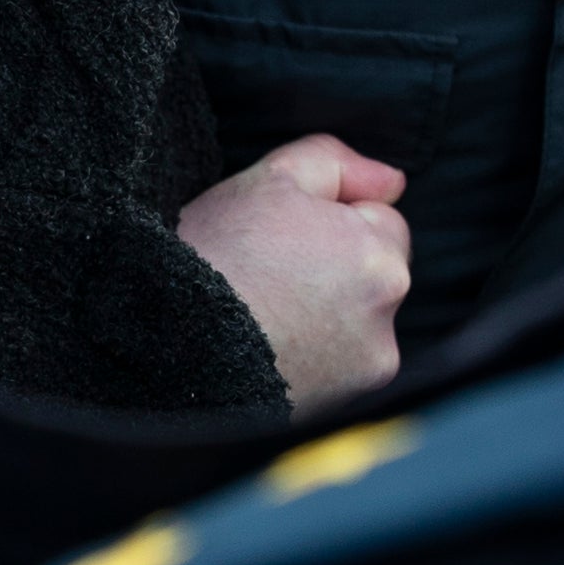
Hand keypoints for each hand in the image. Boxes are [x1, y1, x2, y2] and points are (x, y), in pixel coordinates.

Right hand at [177, 133, 410, 412]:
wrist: (170, 343)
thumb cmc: (214, 255)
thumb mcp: (268, 179)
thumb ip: (336, 164)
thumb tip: (392, 181)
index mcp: (377, 250)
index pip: (380, 219)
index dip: (329, 220)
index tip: (282, 235)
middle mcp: (387, 310)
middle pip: (373, 271)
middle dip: (336, 267)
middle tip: (269, 272)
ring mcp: (371, 360)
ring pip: (357, 319)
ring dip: (327, 313)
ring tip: (264, 312)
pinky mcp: (350, 400)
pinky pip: (342, 364)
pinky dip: (317, 356)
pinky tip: (272, 347)